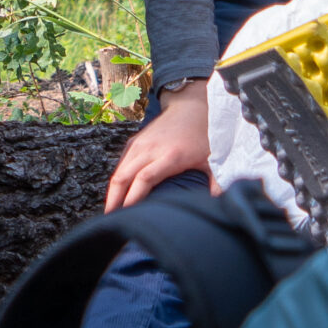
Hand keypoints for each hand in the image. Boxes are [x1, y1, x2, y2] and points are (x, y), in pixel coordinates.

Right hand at [105, 78, 213, 211]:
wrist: (190, 107)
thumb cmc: (203, 136)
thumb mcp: (213, 160)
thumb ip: (216, 183)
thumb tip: (217, 205)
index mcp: (170, 156)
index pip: (144, 180)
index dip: (133, 198)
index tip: (128, 215)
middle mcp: (150, 149)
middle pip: (124, 177)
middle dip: (114, 200)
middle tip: (110, 220)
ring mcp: (140, 144)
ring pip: (119, 171)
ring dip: (112, 191)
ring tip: (111, 211)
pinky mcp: (135, 141)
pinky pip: (121, 164)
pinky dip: (117, 180)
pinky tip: (117, 194)